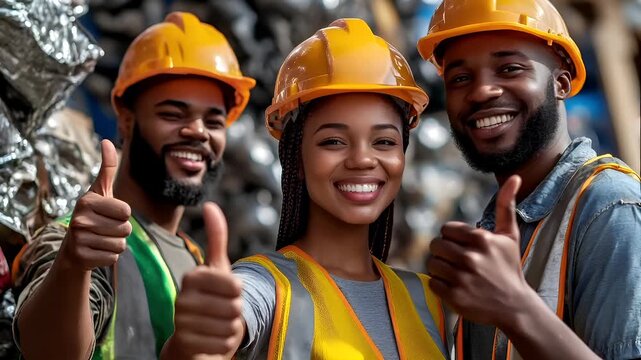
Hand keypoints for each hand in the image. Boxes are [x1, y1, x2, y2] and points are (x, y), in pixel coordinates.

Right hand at [59, 140, 130, 270]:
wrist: (73, 247)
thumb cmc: (93, 214)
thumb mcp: (100, 190)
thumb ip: (107, 167)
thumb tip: (106, 140)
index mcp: (86, 201)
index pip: (127, 210)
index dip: (123, 214)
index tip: (108, 213)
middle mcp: (79, 219)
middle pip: (126, 229)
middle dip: (121, 230)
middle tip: (105, 228)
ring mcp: (79, 240)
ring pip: (121, 244)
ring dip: (115, 243)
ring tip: (100, 239)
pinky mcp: (82, 258)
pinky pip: (114, 257)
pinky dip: (109, 256)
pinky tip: (96, 251)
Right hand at [168, 202, 243, 357]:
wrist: (190, 339)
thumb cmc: (208, 299)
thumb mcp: (215, 268)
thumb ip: (216, 237)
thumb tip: (210, 204)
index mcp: (192, 277)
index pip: (236, 285)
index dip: (238, 292)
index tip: (225, 292)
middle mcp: (182, 298)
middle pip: (236, 307)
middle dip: (235, 313)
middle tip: (221, 312)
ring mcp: (182, 323)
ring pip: (231, 326)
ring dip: (231, 329)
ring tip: (217, 325)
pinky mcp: (186, 344)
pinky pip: (224, 344)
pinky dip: (225, 344)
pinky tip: (213, 339)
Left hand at [427, 175, 532, 326]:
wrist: (514, 306)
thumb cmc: (509, 267)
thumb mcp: (510, 235)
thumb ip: (506, 205)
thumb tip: (515, 177)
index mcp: (481, 239)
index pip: (445, 230)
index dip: (453, 238)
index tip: (464, 247)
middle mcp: (471, 258)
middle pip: (435, 245)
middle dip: (445, 252)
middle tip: (458, 261)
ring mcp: (462, 278)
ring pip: (432, 264)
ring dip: (441, 269)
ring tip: (458, 274)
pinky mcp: (455, 296)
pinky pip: (432, 283)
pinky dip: (440, 285)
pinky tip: (456, 286)